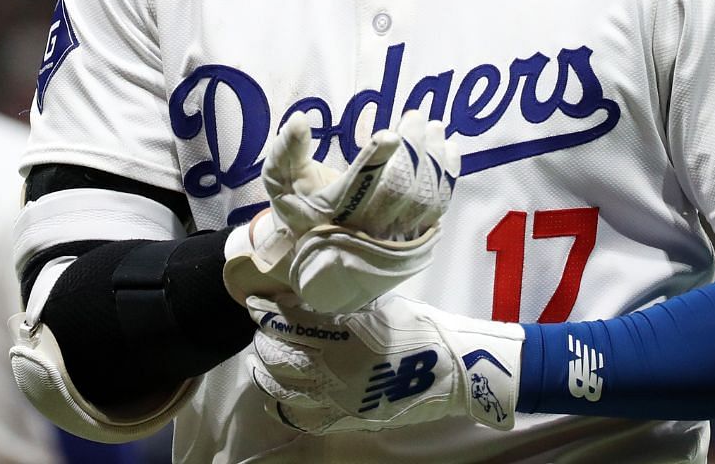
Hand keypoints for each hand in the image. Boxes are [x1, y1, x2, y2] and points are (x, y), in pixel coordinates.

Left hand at [248, 294, 522, 433]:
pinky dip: (283, 405)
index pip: (287, 323)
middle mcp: (336, 369)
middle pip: (278, 356)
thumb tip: (304, 298)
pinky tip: (274, 395)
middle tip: (263, 329)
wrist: (457, 370)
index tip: (256, 304)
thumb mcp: (379, 305)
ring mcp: (342, 398)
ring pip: (284, 388)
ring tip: (262, 358)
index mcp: (343, 335)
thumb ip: (340, 305)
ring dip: (266, 371)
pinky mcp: (350, 418)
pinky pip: (304, 417)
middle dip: (264, 340)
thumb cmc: (421, 328)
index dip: (266, 312)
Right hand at [268, 109, 453, 238]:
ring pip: (424, 198)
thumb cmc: (299, 209)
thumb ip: (287, 150)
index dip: (375, 160)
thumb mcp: (280, 179)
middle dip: (412, 149)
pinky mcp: (413, 234)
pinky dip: (447, 176)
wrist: (320, 257)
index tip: (390, 134)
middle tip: (415, 117)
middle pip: (398, 188)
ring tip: (434, 128)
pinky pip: (438, 206)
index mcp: (332, 212)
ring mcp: (394, 235)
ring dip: (433, 159)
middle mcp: (366, 227)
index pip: (357, 186)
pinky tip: (448, 149)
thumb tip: (299, 119)